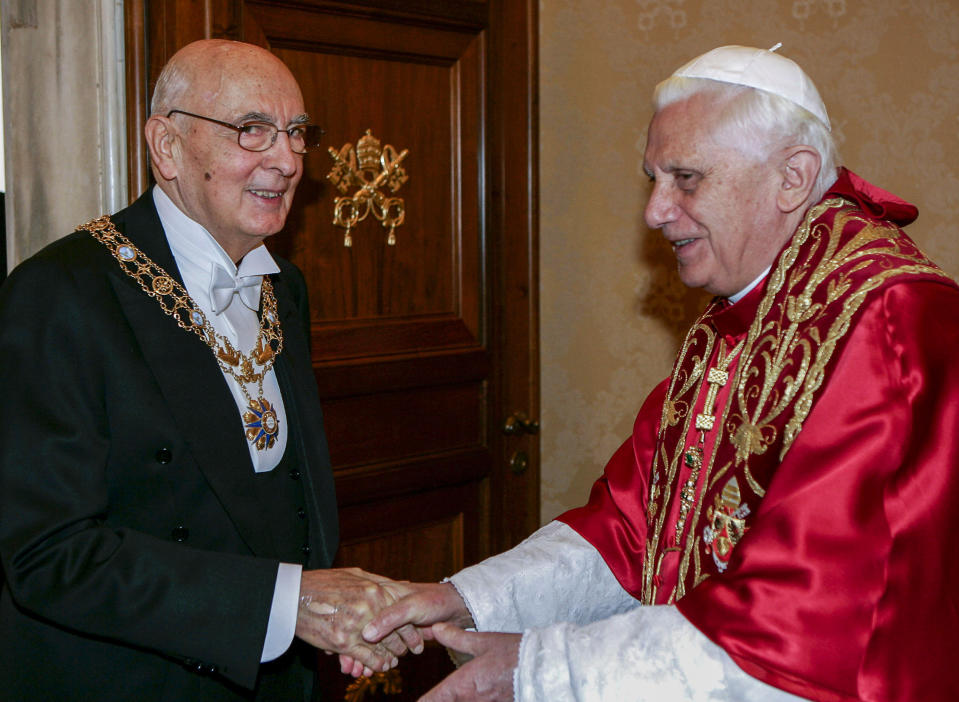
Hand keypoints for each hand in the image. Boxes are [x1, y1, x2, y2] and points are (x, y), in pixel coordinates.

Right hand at [295, 568, 422, 673]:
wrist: (295, 594)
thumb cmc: (324, 582)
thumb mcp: (355, 575)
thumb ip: (379, 582)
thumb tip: (402, 585)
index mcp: (375, 590)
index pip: (402, 614)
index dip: (411, 628)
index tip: (415, 636)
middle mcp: (369, 607)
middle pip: (396, 632)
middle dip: (403, 645)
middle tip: (407, 652)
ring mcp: (356, 625)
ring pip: (382, 647)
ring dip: (390, 656)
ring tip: (393, 662)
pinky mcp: (342, 642)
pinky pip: (366, 657)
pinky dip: (375, 664)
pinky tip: (380, 667)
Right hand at [337, 582, 474, 677]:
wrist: (454, 607)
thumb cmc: (433, 600)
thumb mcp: (411, 606)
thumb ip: (390, 618)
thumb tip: (368, 634)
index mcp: (380, 595)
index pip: (358, 615)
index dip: (349, 633)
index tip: (342, 651)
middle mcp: (380, 607)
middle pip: (359, 631)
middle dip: (353, 652)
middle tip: (350, 670)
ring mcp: (387, 622)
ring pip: (367, 642)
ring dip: (361, 658)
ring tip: (358, 673)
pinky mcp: (394, 634)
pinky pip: (378, 648)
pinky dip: (372, 660)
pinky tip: (366, 670)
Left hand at [418, 624, 519, 701]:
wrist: (546, 668)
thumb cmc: (514, 653)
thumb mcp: (484, 641)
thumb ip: (457, 638)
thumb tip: (437, 629)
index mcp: (461, 686)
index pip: (429, 701)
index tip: (419, 700)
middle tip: (436, 697)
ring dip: (456, 701)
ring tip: (457, 695)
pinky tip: (474, 696)